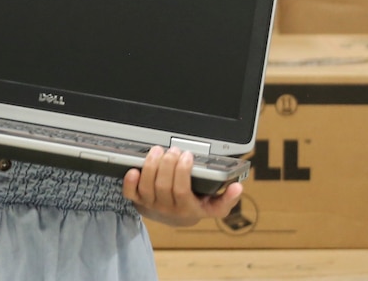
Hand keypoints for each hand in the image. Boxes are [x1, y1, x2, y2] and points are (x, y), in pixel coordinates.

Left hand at [124, 146, 242, 225]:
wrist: (175, 218)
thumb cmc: (194, 206)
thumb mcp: (214, 207)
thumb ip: (227, 198)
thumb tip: (238, 187)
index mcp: (187, 209)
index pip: (181, 189)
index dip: (182, 171)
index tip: (188, 156)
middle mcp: (167, 208)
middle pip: (162, 185)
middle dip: (167, 163)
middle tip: (174, 150)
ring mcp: (150, 204)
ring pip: (147, 185)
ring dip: (151, 165)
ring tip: (158, 150)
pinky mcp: (137, 200)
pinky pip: (129, 193)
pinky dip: (129, 181)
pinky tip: (133, 169)